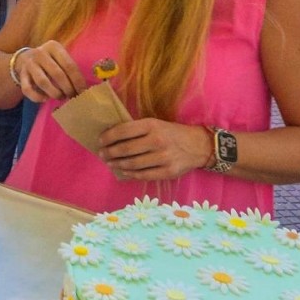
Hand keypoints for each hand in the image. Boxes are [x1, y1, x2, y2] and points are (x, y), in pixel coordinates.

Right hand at [13, 41, 86, 101]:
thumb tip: (83, 88)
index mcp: (54, 47)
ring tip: (61, 97)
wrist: (25, 58)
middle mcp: (40, 53)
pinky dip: (37, 97)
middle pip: (57, 74)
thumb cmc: (50, 60)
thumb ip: (70, 68)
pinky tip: (45, 99)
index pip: (69, 65)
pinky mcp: (21, 74)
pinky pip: (28, 89)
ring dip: (54, 93)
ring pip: (43, 82)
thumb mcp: (59, 57)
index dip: (77, 81)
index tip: (83, 92)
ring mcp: (29, 64)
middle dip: (67, 88)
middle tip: (72, 96)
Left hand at [97, 119, 214, 180]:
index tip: (100, 140)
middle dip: (109, 153)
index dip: (108, 137)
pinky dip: (131, 174)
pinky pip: (144, 175)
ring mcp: (164, 158)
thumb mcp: (156, 124)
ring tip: (110, 163)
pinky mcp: (168, 172)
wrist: (199, 145)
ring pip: (133, 164)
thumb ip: (137, 130)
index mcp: (153, 125)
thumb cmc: (172, 133)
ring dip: (118, 164)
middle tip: (102, 154)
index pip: (123, 131)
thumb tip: (112, 137)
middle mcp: (158, 141)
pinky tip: (124, 171)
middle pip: (125, 149)